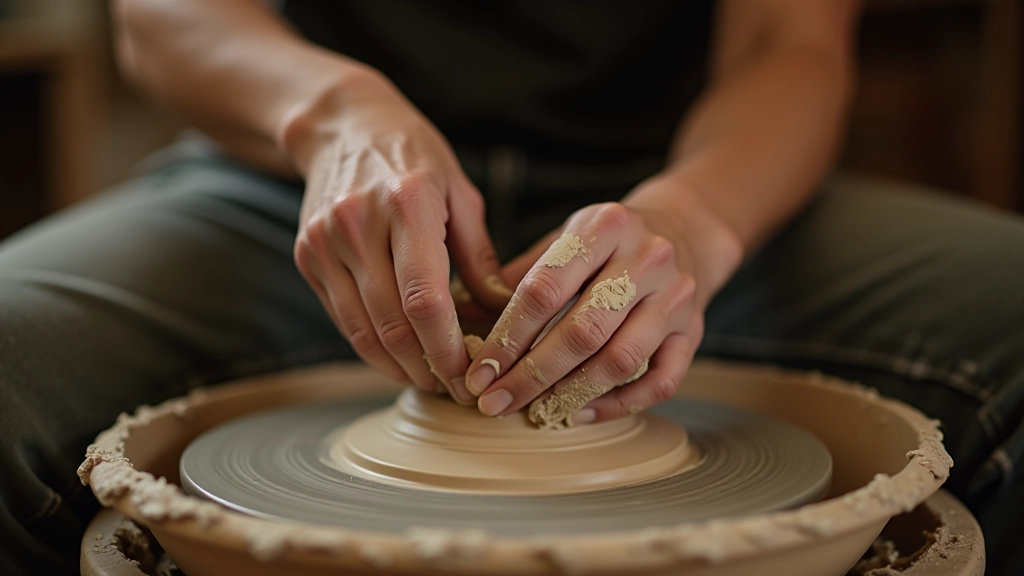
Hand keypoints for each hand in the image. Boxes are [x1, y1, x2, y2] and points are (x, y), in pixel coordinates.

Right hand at [289, 70, 510, 402]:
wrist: (341, 126)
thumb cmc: (413, 157)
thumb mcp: (460, 192)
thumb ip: (479, 256)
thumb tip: (505, 313)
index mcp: (407, 203)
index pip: (426, 299)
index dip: (447, 349)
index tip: (470, 374)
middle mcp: (358, 224)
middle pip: (393, 324)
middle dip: (428, 369)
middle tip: (458, 391)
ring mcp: (326, 242)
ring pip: (363, 331)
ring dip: (399, 369)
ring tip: (433, 383)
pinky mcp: (308, 256)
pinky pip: (343, 319)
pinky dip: (373, 349)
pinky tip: (401, 361)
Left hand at [463, 198, 710, 427]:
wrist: (684, 230)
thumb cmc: (609, 242)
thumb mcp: (565, 238)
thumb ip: (519, 276)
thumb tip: (463, 317)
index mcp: (605, 227)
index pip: (546, 289)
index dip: (507, 336)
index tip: (479, 370)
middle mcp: (647, 259)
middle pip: (582, 331)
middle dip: (531, 374)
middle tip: (495, 401)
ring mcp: (675, 298)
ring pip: (620, 360)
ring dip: (570, 393)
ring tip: (534, 410)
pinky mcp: (693, 332)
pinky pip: (659, 383)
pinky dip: (617, 405)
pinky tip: (579, 411)